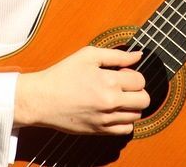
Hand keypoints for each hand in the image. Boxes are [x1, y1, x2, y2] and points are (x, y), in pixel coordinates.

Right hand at [14, 46, 149, 134]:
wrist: (41, 99)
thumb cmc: (62, 74)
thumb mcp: (88, 55)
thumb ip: (117, 55)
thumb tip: (139, 55)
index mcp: (109, 81)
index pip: (140, 80)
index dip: (133, 74)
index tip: (122, 73)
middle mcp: (111, 102)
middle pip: (144, 100)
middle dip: (138, 90)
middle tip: (123, 86)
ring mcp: (106, 119)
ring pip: (137, 115)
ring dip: (132, 105)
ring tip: (117, 97)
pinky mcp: (99, 130)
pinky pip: (126, 130)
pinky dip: (125, 121)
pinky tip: (114, 111)